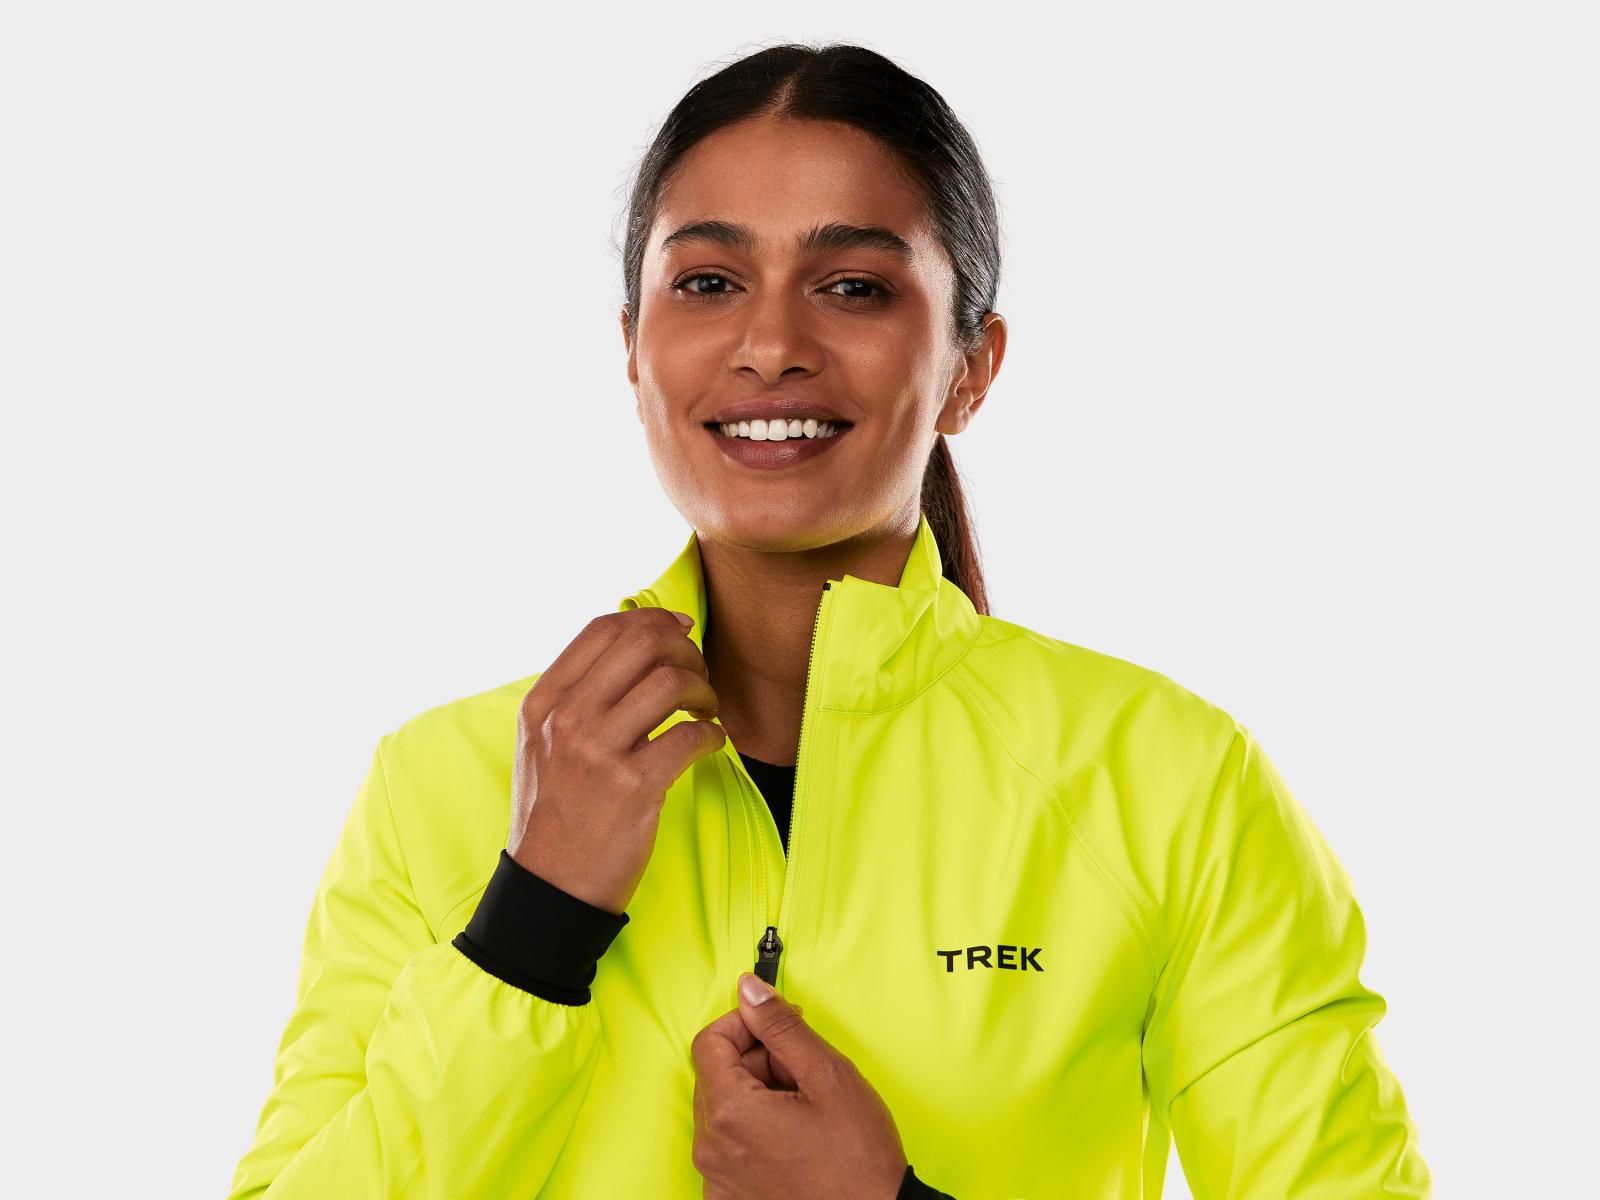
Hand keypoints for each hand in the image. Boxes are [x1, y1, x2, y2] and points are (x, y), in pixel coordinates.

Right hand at [508, 607, 723, 913]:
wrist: (550, 887)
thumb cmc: (555, 813)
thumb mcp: (541, 745)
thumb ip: (574, 697)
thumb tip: (629, 647)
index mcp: (544, 703)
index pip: (603, 629)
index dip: (652, 618)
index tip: (680, 628)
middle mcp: (568, 719)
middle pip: (643, 643)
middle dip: (686, 650)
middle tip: (699, 675)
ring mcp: (599, 752)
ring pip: (672, 682)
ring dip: (705, 690)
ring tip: (706, 711)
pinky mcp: (634, 787)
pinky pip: (692, 736)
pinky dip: (714, 734)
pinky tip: (711, 744)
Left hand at [691, 973, 908, 1199]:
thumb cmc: (859, 1160)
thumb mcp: (827, 1074)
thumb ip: (781, 1027)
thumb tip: (749, 991)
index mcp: (729, 1113)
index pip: (709, 1042)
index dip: (744, 1024)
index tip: (776, 1025)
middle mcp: (712, 1149)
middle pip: (717, 1076)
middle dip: (756, 1059)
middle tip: (802, 1069)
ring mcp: (718, 1178)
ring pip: (724, 1109)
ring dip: (758, 1094)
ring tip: (804, 1106)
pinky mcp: (729, 1196)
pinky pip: (729, 1145)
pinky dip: (755, 1129)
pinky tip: (794, 1137)